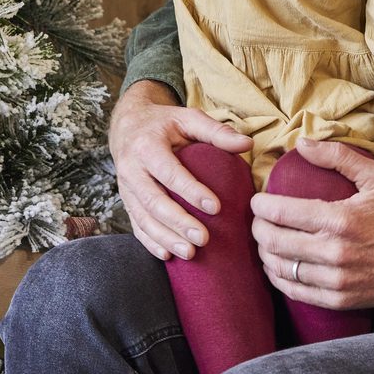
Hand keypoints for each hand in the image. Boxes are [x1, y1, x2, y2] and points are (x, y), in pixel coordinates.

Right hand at [109, 80, 251, 260]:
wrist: (127, 125)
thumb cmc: (164, 123)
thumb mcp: (188, 118)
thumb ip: (216, 131)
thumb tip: (247, 145)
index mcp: (147, 145)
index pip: (169, 172)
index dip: (191, 190)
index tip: (215, 207)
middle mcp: (131, 168)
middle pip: (153, 200)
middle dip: (178, 222)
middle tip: (204, 239)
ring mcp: (125, 187)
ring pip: (142, 217)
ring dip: (165, 237)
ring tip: (190, 253)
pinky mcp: (126, 200)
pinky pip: (135, 225)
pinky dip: (150, 242)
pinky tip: (168, 255)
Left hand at [250, 139, 373, 308]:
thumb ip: (337, 155)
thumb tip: (301, 143)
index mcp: (340, 219)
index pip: (281, 212)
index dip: (260, 205)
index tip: (257, 200)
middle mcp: (335, 252)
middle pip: (273, 241)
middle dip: (257, 227)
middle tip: (258, 219)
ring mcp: (336, 279)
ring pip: (280, 267)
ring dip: (264, 252)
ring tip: (265, 239)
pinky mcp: (339, 299)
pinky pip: (295, 291)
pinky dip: (279, 277)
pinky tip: (277, 265)